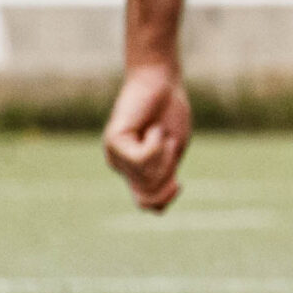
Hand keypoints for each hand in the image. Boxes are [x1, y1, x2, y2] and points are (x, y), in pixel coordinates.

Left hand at [104, 60, 191, 212]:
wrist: (161, 82)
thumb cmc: (170, 113)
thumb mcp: (173, 153)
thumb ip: (164, 178)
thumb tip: (156, 210)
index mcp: (137, 171)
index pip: (147, 204)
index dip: (164, 200)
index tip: (179, 183)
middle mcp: (121, 166)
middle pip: (149, 193)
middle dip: (167, 172)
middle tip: (168, 145)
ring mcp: (115, 156)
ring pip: (146, 176)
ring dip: (163, 155)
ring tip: (159, 132)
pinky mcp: (113, 143)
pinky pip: (141, 159)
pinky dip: (154, 145)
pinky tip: (151, 128)